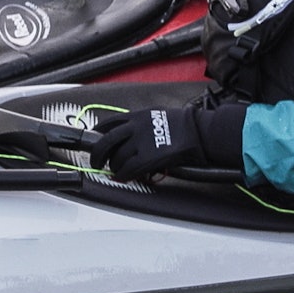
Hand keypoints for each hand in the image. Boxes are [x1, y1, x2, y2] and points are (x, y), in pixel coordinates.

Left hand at [90, 105, 245, 180]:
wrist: (199, 131)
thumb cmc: (183, 123)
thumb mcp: (157, 114)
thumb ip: (141, 122)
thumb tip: (131, 132)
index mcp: (137, 115)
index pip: (108, 123)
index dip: (98, 133)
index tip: (94, 139)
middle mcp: (135, 127)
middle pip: (105, 142)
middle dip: (97, 155)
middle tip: (96, 162)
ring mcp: (141, 143)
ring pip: (116, 158)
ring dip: (113, 167)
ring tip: (115, 171)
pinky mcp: (148, 158)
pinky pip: (128, 169)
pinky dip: (122, 176)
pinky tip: (122, 178)